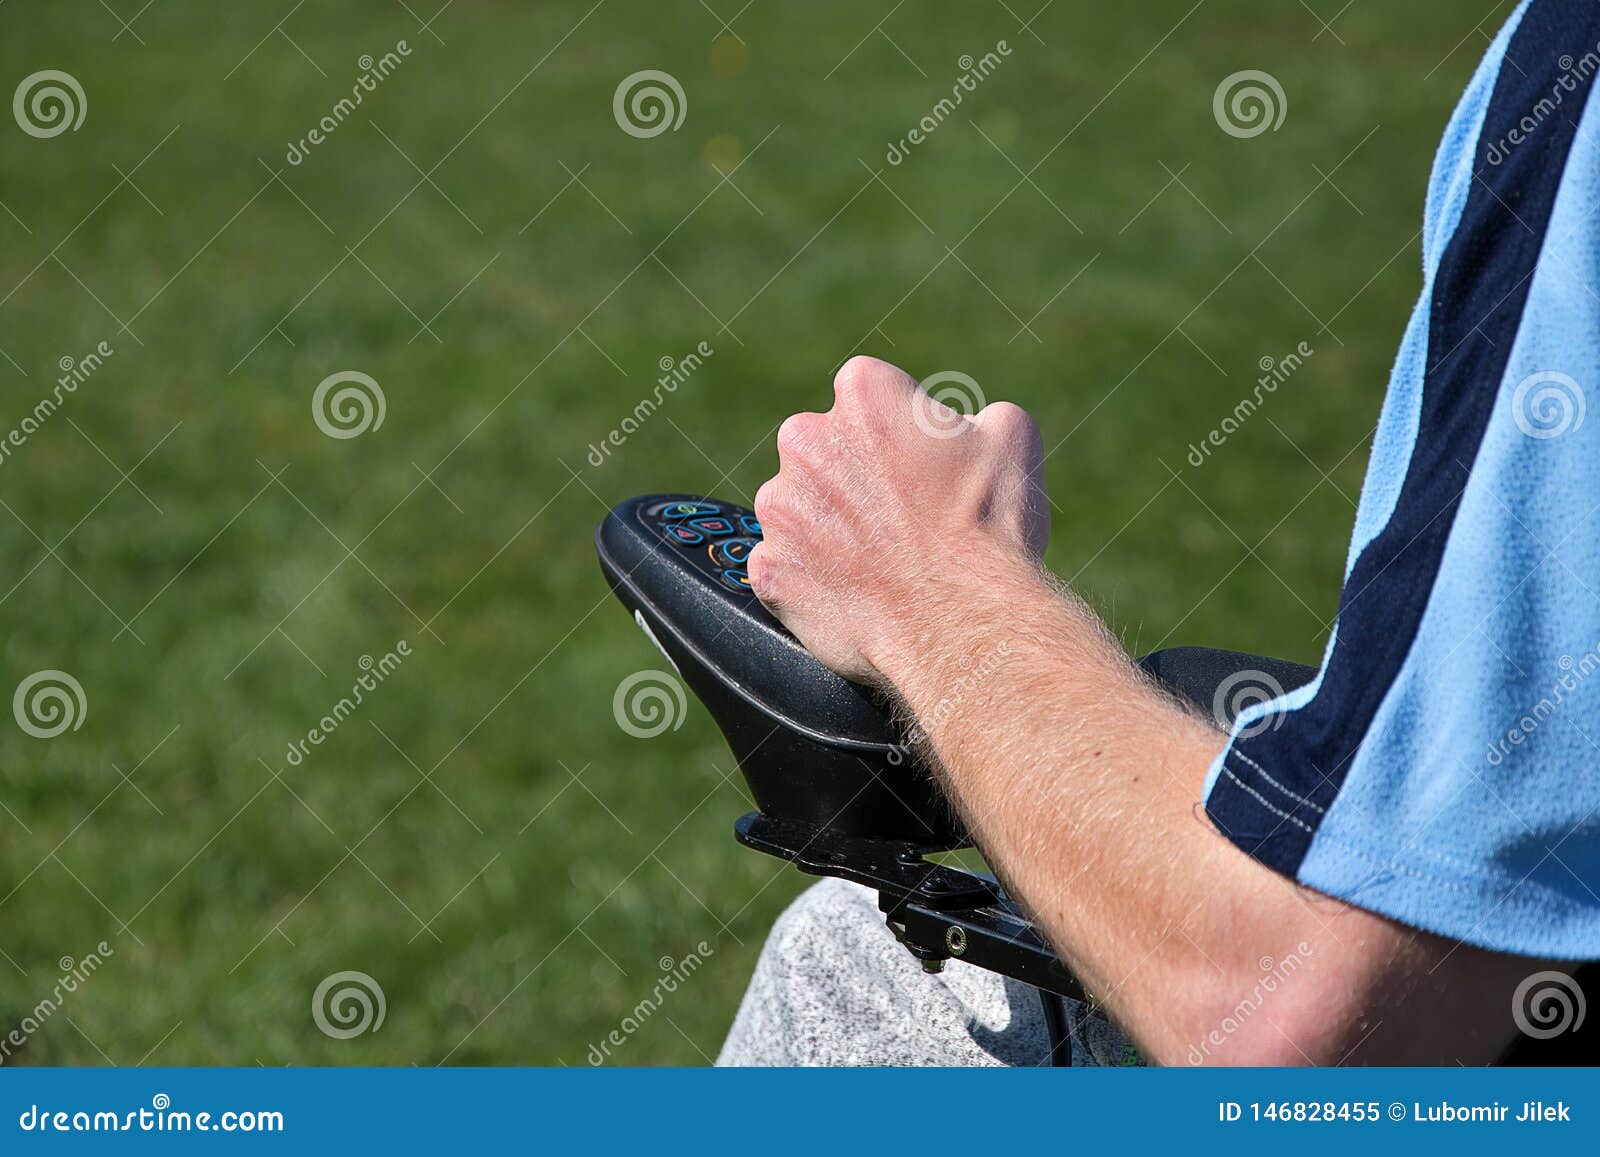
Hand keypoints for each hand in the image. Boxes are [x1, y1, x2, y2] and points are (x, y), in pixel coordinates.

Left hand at [747, 356, 1049, 683]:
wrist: (964, 622)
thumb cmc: (990, 526)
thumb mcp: (1011, 437)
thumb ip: (970, 415)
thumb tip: (959, 431)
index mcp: (863, 394)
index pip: (869, 395)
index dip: (899, 431)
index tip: (920, 464)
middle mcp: (805, 440)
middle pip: (823, 447)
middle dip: (854, 473)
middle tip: (900, 515)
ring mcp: (780, 508)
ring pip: (799, 507)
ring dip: (828, 525)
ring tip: (881, 558)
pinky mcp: (768, 570)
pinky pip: (785, 565)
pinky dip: (813, 577)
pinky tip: (857, 590)